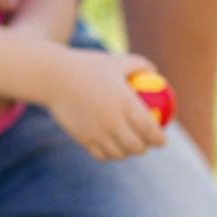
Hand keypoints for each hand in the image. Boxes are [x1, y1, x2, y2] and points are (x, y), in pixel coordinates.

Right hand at [44, 50, 166, 161]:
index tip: (163, 141)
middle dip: (145, 148)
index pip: (149, 129)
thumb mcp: (116, 61)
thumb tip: (155, 71)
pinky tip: (111, 149)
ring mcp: (97, 133)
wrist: (54, 77)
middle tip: (147, 145)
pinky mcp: (83, 139)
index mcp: (126, 104)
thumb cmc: (87, 66)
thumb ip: (138, 64)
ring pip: (119, 153)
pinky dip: (109, 154)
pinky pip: (100, 154)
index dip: (159, 139)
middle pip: (136, 146)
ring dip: (127, 153)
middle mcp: (113, 122)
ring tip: (129, 148)